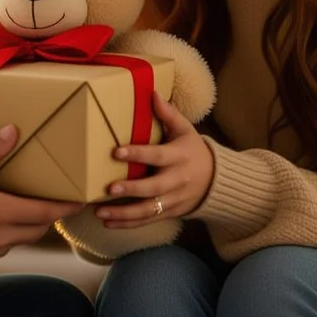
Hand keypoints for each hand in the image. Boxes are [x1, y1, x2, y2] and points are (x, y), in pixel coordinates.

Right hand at [0, 124, 84, 266]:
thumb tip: (13, 132)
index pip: (45, 212)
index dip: (66, 207)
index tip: (82, 201)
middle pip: (38, 228)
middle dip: (50, 216)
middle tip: (57, 201)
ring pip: (19, 239)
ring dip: (27, 225)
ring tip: (25, 207)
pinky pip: (1, 247)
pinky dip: (7, 235)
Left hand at [95, 91, 214, 228]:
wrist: (216, 181)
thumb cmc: (194, 150)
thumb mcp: (186, 130)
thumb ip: (169, 113)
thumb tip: (152, 93)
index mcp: (179, 156)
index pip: (157, 155)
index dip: (138, 154)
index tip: (116, 152)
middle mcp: (177, 180)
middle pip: (154, 188)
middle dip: (132, 190)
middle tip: (109, 189)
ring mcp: (173, 199)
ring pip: (148, 210)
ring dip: (124, 214)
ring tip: (101, 213)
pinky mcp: (169, 213)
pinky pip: (147, 220)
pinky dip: (128, 224)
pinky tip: (108, 223)